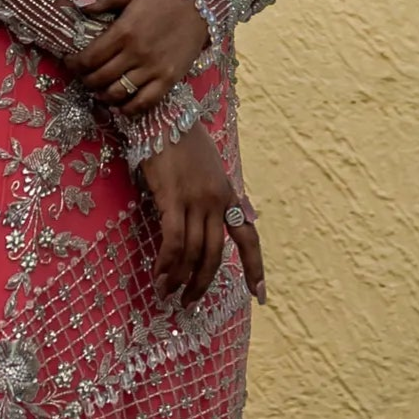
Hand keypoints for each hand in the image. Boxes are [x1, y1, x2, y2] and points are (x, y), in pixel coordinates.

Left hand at [70, 0, 211, 126]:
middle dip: (86, 81)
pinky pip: (144, 102)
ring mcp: (153, 69)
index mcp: (124, 31)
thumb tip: (77, 4)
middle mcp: (136, 53)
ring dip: (102, 96)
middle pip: (100, 78)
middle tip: (83, 77)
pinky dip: (128, 108)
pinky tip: (120, 105)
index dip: (74, 64)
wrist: (199, 7)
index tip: (70, 63)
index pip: (90, 58)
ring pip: (118, 92)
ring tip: (98, 91)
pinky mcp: (168, 80)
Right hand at [135, 126, 265, 311]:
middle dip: (202, 283)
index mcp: (228, 195)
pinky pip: (174, 240)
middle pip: (216, 254)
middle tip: (187, 303)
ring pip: (193, 252)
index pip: (248, 238)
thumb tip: (202, 228)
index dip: (255, 269)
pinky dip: (166, 262)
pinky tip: (158, 275)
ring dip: (179, 278)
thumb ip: (209, 198)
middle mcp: (217, 200)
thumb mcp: (206, 171)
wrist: (163, 115)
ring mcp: (196, 199)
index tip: (260, 296)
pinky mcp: (172, 198)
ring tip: (166, 293)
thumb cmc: (180, 142)